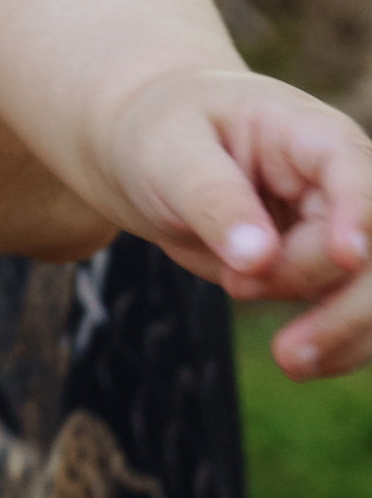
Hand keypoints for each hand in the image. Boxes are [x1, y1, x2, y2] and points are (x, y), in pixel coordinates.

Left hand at [98, 66, 371, 374]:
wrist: (149, 162)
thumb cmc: (160, 139)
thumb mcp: (169, 154)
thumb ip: (213, 199)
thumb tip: (258, 257)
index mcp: (305, 132)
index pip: (353, 169)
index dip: (358, 214)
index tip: (346, 256)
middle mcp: (336, 181)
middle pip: (371, 245)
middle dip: (329, 288)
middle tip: (240, 292)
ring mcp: (337, 229)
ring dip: (343, 330)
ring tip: (287, 360)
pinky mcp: (325, 273)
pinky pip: (357, 317)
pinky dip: (339, 347)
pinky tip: (299, 364)